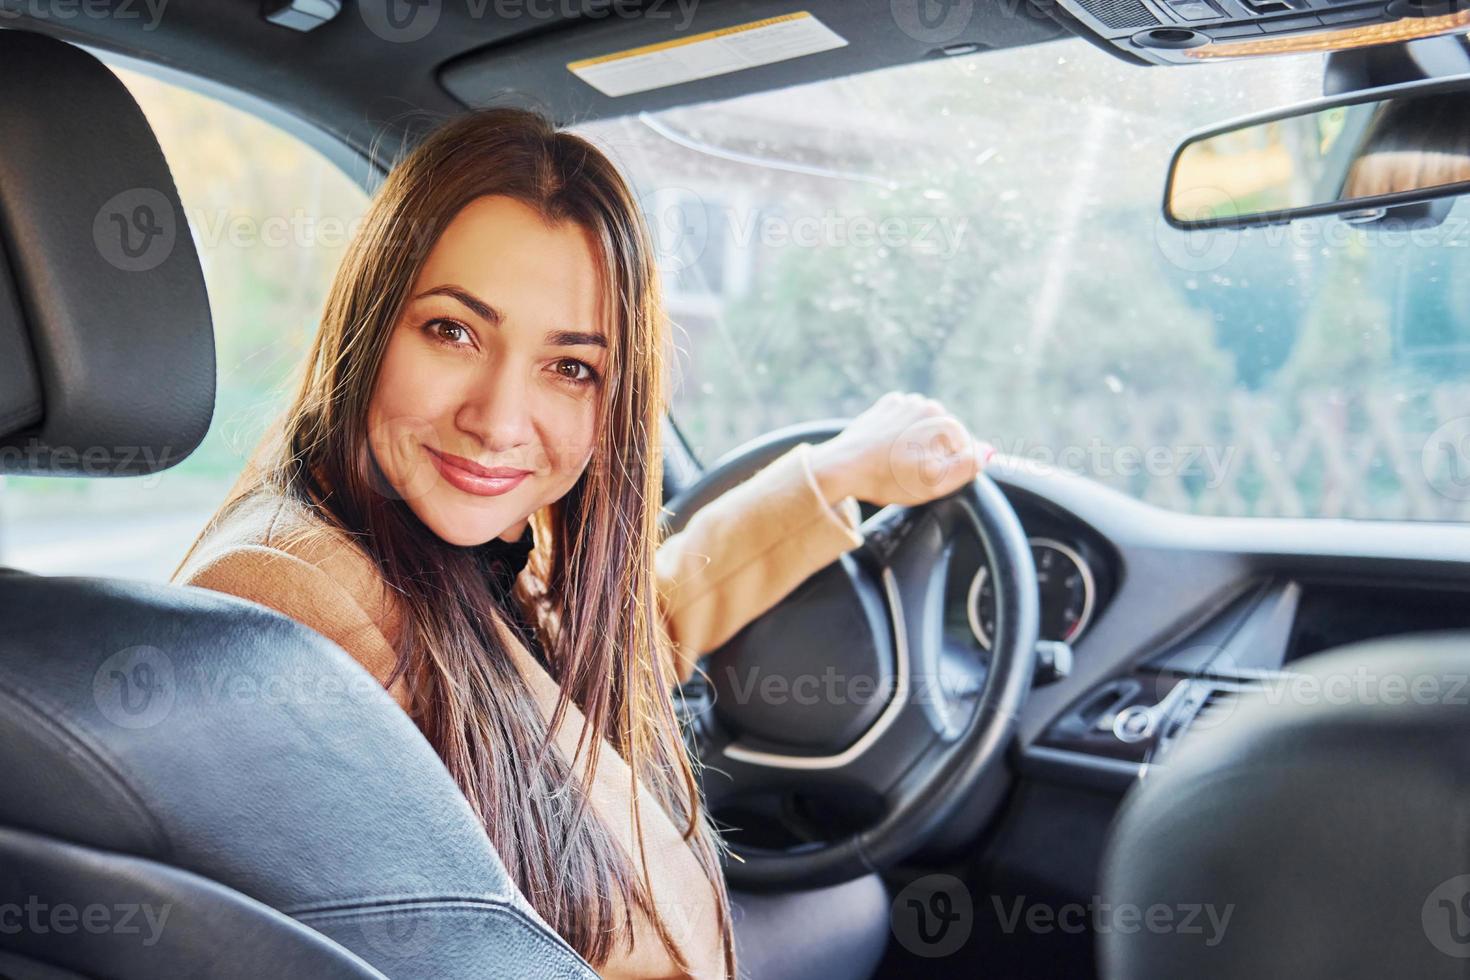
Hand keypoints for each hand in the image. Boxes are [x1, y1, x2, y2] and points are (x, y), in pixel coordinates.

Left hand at [809, 392, 992, 505]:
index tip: (929, 479)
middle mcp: (928, 405)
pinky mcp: (884, 406)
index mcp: (946, 422)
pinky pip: (902, 422)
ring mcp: (904, 403)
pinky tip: (887, 449)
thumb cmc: (890, 478)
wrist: (844, 467)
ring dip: (915, 443)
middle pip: (943, 436)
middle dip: (933, 454)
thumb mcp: (936, 482)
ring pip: (922, 428)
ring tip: (897, 463)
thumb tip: (989, 451)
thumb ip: (969, 466)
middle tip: (910, 474)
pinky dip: (898, 434)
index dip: (950, 469)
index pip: (964, 449)